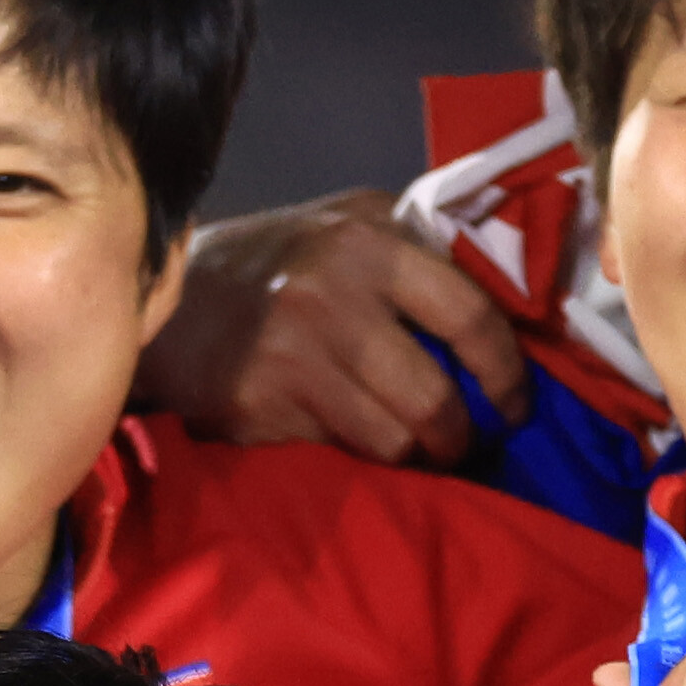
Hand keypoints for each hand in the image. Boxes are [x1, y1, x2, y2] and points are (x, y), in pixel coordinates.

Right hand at [132, 193, 528, 467]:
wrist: (170, 299)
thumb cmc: (274, 264)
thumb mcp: (344, 227)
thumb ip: (415, 250)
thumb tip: (504, 296)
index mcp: (367, 242)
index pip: (469, 314)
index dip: (506, 372)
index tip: (515, 404)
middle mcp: (331, 295)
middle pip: (433, 399)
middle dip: (460, 438)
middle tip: (464, 445)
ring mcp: (291, 355)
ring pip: (391, 441)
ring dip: (413, 459)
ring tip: (414, 452)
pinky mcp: (257, 406)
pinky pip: (337, 454)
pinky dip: (355, 458)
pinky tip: (349, 443)